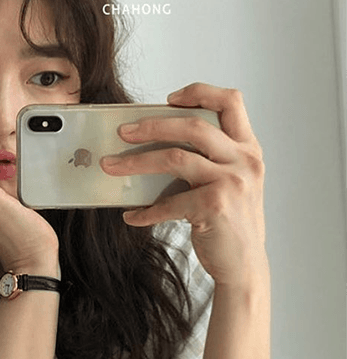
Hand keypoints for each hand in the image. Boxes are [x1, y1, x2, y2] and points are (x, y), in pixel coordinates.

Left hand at [99, 83, 266, 285]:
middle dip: (151, 125)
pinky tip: (131, 216)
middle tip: (123, 132)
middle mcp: (244, 160)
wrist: (244, 266)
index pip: (231, 101)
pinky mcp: (215, 206)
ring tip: (111, 166)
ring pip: (174, 157)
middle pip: (193, 125)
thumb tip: (154, 143)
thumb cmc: (230, 223)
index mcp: (248, 148)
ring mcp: (232, 182)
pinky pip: (168, 201)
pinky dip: (145, 210)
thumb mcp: (231, 182)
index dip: (200, 93)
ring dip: (135, 162)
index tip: (170, 98)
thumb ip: (209, 159)